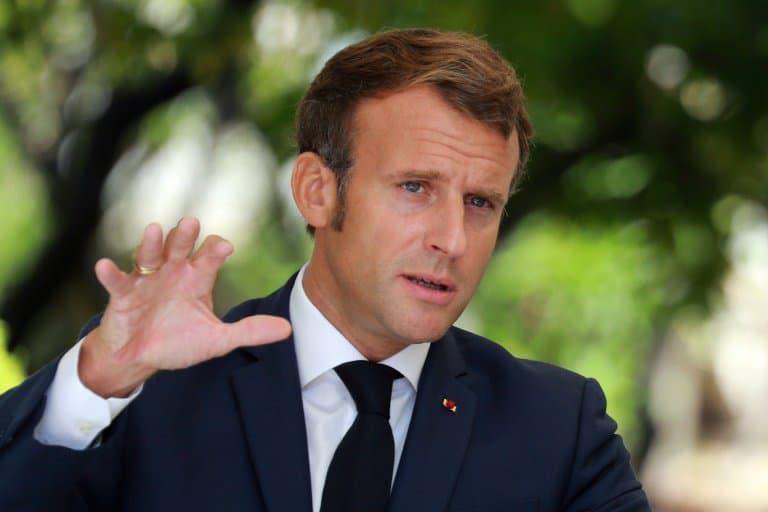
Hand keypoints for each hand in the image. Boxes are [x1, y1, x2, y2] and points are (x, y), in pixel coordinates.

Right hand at [79, 217, 291, 397]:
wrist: (138, 357)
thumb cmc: (178, 342)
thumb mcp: (216, 340)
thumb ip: (249, 331)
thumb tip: (287, 329)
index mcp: (198, 278)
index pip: (210, 256)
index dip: (216, 250)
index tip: (224, 247)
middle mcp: (173, 272)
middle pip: (181, 247)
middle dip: (186, 236)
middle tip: (192, 224)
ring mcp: (147, 280)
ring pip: (150, 255)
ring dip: (152, 243)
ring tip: (156, 229)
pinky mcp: (123, 294)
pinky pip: (117, 281)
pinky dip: (111, 274)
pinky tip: (104, 266)